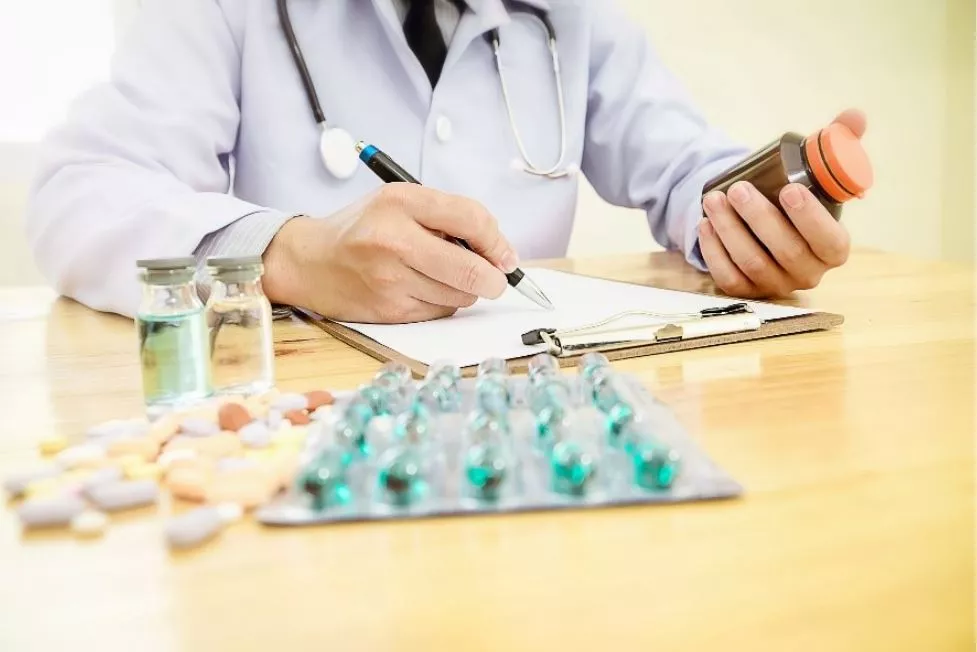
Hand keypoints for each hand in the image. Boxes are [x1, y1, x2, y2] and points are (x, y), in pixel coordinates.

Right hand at [261, 184, 517, 322]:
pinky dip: (442, 304)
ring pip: (460, 295)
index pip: (471, 219)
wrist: (309, 262)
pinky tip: (422, 290)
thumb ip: (448, 217)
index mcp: (400, 201)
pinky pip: (439, 312)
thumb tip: (500, 253)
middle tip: (496, 279)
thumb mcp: (399, 202)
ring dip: (465, 291)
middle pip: (472, 269)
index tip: (505, 255)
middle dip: (494, 279)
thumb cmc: (362, 229)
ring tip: (444, 277)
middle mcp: (394, 239)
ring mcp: (390, 278)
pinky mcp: (388, 309)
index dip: (498, 241)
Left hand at [697, 109, 865, 298]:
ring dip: (730, 230)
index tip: (789, 189)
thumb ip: (838, 144)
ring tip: (712, 200)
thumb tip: (854, 116)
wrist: (762, 223)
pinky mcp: (746, 290)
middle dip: (759, 219)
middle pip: (786, 252)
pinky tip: (705, 225)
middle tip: (738, 190)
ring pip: (753, 263)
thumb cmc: (794, 197)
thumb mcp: (816, 172)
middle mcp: (808, 272)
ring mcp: (776, 285)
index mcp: (833, 248)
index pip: (829, 241)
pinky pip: (728, 278)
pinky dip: (714, 251)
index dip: (811, 219)